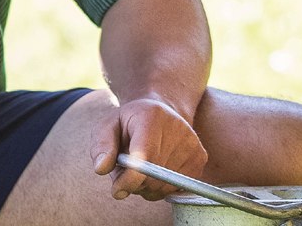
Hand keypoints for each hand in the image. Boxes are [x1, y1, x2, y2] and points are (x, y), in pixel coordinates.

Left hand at [91, 95, 208, 200]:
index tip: (116, 190)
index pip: (146, 156)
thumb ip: (101, 146)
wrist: (160, 111)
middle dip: (133, 182)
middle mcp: (178, 130)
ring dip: (145, 186)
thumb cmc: (128, 122)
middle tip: (123, 171)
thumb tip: (100, 169)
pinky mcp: (200, 159)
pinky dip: (159, 187)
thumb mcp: (107, 125)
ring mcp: (192, 145)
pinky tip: (153, 170)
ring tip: (138, 167)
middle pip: (154, 176)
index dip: (131, 178)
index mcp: (151, 117)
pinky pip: (175, 188)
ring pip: (164, 186)